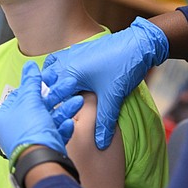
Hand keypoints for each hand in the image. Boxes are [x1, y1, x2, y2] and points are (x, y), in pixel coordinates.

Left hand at [0, 61, 84, 159]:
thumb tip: (29, 66)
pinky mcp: (46, 147)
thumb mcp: (30, 101)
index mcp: (7, 116)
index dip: (38, 83)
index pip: (22, 94)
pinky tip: (69, 122)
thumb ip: (31, 82)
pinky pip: (56, 132)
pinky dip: (63, 126)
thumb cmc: (31, 131)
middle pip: (39, 105)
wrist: (42, 161)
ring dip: (65, 108)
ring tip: (79, 101)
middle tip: (70, 83)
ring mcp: (33, 138)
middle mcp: (18, 128)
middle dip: (57, 94)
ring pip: (50, 118)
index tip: (52, 75)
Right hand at [41, 17, 168, 148]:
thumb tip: (101, 143)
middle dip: (48, 94)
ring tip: (57, 94)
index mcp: (70, 72)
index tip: (50, 120)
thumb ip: (104, 121)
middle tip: (50, 109)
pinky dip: (60, 69)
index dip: (51, 109)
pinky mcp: (82, 49)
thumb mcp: (113, 97)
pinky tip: (69, 80)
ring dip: (52, 79)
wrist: (139, 44)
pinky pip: (63, 60)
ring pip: (53, 67)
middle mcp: (68, 61)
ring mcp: (74, 52)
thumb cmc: (124, 67)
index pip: (53, 94)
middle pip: (48, 79)